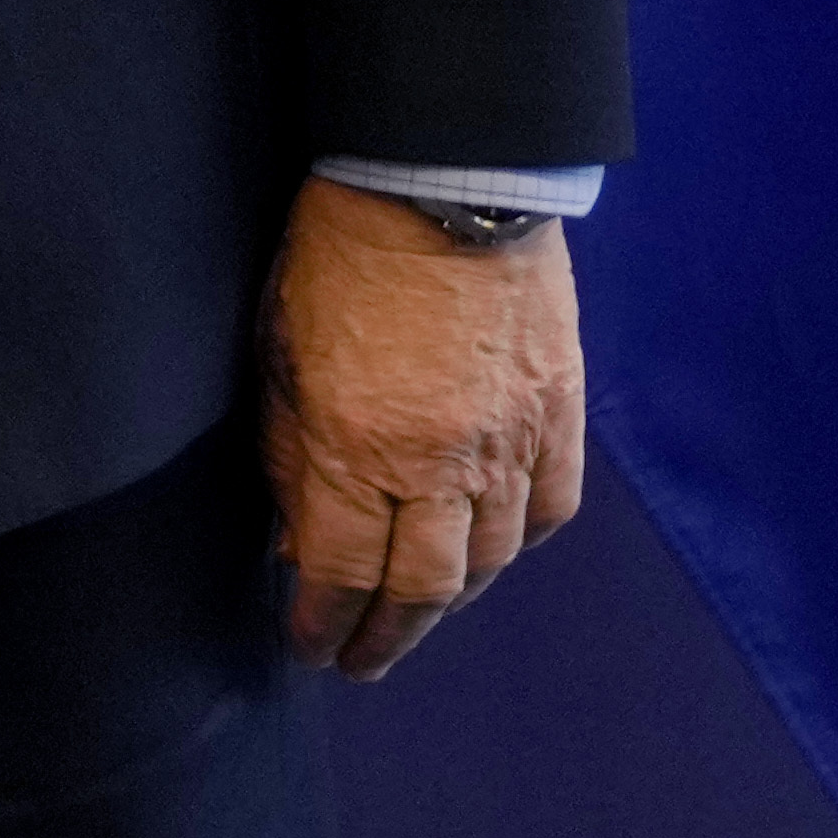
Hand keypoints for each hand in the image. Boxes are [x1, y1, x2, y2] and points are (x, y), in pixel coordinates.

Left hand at [260, 178, 588, 677]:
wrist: (439, 175)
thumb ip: (289, 453)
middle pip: (422, 587)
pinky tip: (492, 554)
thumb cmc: (338, 250)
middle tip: (362, 661)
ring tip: (420, 618)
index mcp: (360, 445)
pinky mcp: (559, 411)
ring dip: (452, 602)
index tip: (310, 645)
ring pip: (490, 560)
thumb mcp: (279, 351)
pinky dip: (519, 542)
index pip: (341, 571)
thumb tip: (296, 538)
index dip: (323, 620)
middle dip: (387, 636)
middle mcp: (443, 461)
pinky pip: (550, 508)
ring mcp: (511, 441)